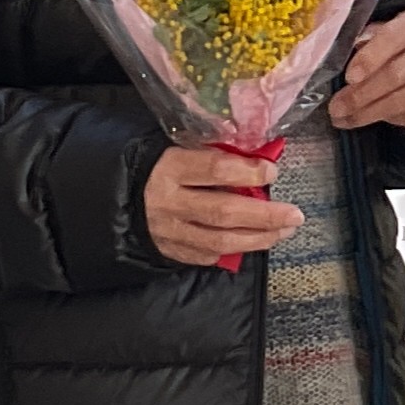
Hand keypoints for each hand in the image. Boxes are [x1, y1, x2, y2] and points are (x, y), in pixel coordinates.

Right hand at [147, 144, 301, 267]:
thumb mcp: (175, 148)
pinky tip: (251, 242)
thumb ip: (212, 155)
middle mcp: (168, 202)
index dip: (249, 172)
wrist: (109, 194)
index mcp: (169, 167)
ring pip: (219, 241)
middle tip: (295, 215)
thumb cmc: (152, 164)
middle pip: (225, 212)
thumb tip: (259, 162)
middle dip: (266, 215)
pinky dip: (232, 251)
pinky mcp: (167, 250)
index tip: (272, 172)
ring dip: (258, 238)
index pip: (216, 170)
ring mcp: (168, 231)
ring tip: (283, 230)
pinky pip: (206, 256)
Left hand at [326, 8, 404, 132]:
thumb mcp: (382, 24)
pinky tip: (362, 118)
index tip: (349, 77)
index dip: (369, 58)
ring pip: (402, 101)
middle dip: (361, 94)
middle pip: (396, 75)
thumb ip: (362, 33)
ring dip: (367, 113)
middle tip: (336, 106)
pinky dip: (382, 119)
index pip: (393, 38)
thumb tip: (339, 48)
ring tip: (341, 118)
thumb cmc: (398, 37)